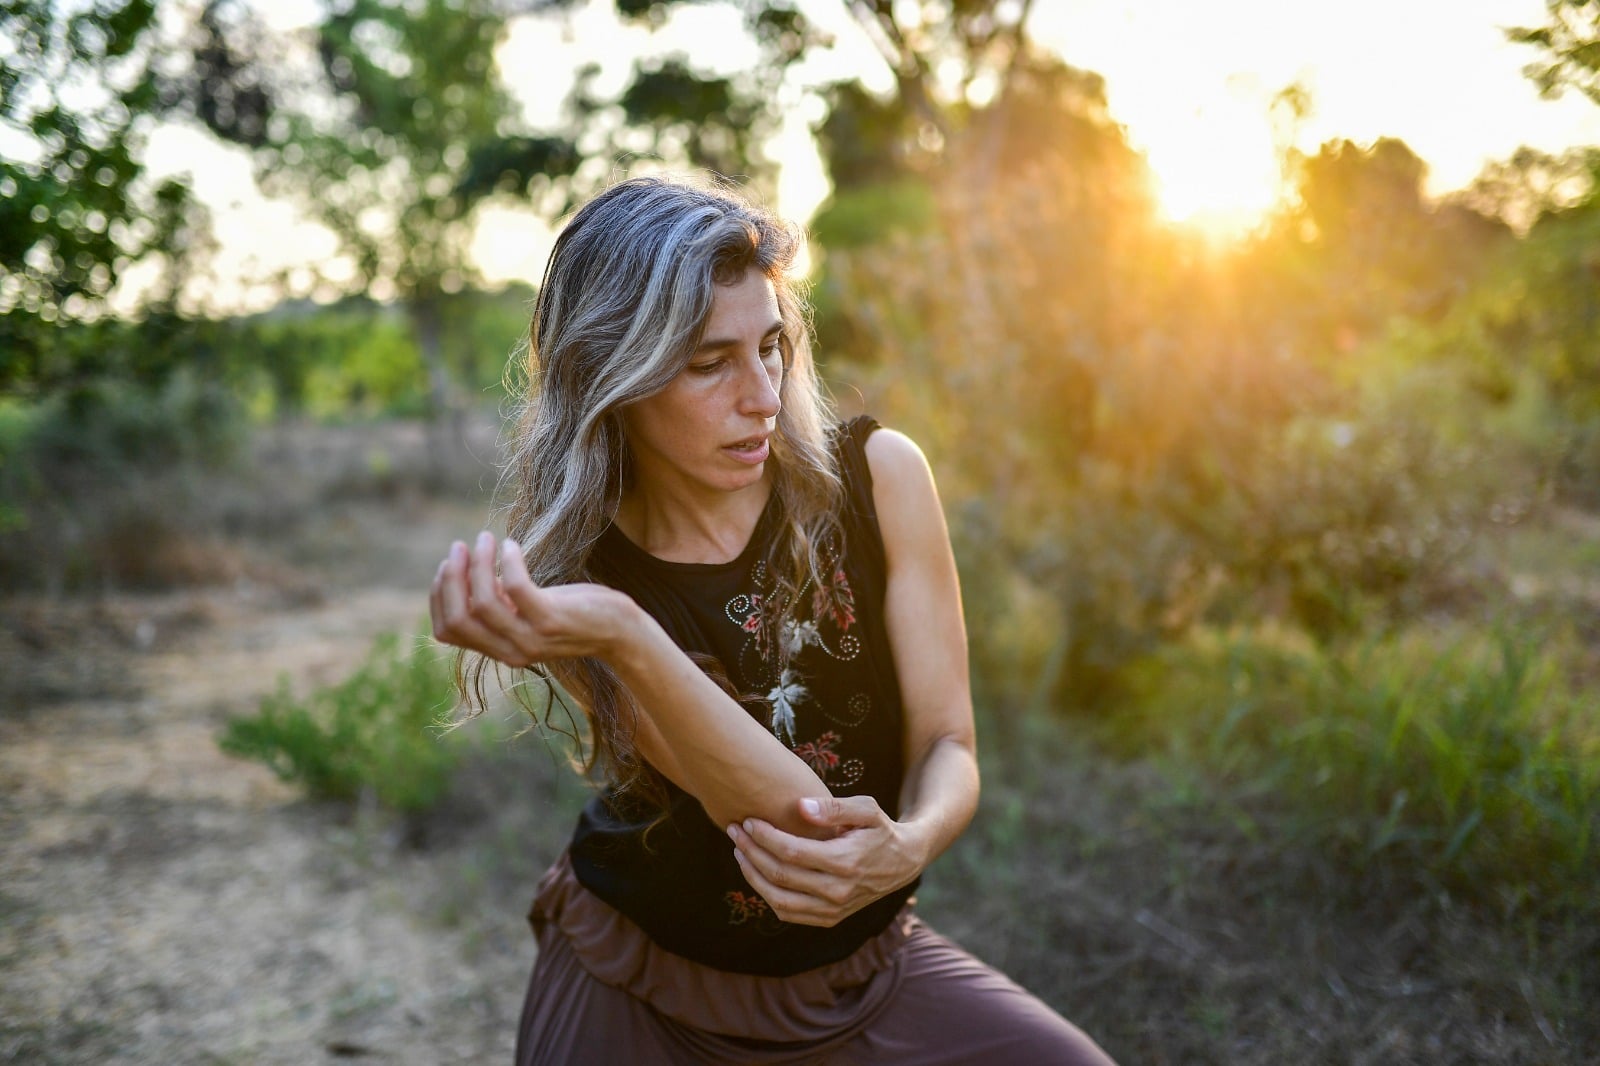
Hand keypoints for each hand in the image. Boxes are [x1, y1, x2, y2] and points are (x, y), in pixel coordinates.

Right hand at [429, 531, 636, 666]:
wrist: (620, 631)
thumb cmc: (573, 614)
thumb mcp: (528, 612)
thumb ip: (500, 604)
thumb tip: (470, 574)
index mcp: (499, 650)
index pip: (447, 631)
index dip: (439, 596)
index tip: (448, 565)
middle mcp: (511, 651)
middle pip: (457, 619)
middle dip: (451, 578)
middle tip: (460, 547)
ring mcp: (531, 639)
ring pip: (482, 603)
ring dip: (478, 565)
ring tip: (485, 538)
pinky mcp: (551, 621)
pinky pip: (516, 589)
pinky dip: (508, 562)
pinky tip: (510, 545)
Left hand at [727, 795, 926, 927]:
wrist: (903, 863)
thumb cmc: (880, 829)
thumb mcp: (867, 809)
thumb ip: (834, 807)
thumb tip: (800, 807)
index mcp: (846, 862)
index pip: (792, 852)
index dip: (765, 836)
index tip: (749, 820)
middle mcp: (838, 891)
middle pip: (780, 875)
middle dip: (751, 851)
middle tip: (734, 831)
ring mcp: (833, 910)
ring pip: (779, 900)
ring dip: (752, 875)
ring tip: (739, 852)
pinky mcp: (829, 919)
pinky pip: (788, 913)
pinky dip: (767, 895)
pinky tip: (756, 873)